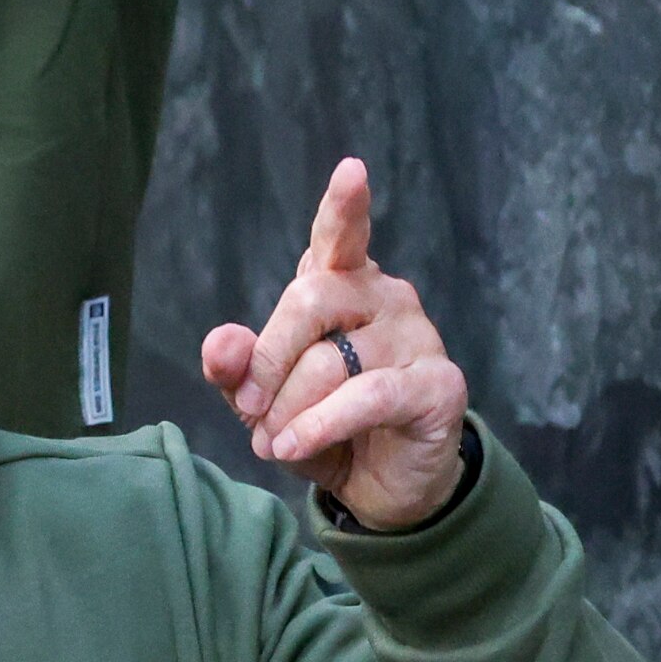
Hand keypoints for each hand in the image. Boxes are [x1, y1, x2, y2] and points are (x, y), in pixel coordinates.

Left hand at [202, 159, 470, 531]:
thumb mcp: (265, 402)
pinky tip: (293, 446)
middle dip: (267, 360)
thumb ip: (238, 370)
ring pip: (332, 361)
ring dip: (289, 411)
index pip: (341, 234)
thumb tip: (220, 345)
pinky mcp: (440, 385)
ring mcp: (418, 338)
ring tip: (276, 443)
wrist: (380, 488)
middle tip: (248, 410)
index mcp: (344, 284)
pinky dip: (321, 425)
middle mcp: (386, 297)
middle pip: (311, 299)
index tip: (351, 173)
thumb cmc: (323, 428)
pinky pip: (368, 396)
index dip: (344, 206)